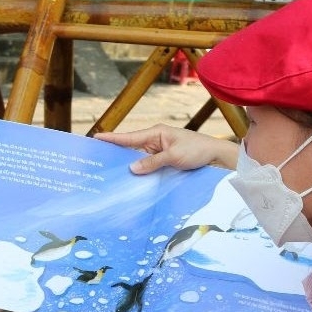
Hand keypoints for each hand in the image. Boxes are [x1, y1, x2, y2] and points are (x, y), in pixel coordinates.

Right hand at [95, 124, 237, 173]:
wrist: (216, 156)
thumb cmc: (197, 150)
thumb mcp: (174, 156)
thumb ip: (153, 162)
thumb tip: (132, 168)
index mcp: (155, 133)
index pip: (129, 137)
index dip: (112, 138)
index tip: (95, 138)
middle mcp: (155, 141)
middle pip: (130, 148)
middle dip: (115, 153)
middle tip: (97, 160)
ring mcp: (159, 151)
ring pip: (138, 158)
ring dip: (128, 164)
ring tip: (109, 171)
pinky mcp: (164, 161)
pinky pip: (148, 165)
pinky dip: (140, 170)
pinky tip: (131, 178)